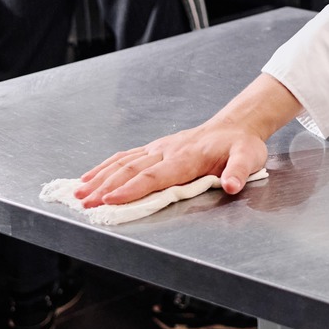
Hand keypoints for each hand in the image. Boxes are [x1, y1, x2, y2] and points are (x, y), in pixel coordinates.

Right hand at [74, 119, 267, 207]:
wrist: (234, 125)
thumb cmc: (241, 145)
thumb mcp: (249, 158)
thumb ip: (238, 171)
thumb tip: (231, 184)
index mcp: (187, 157)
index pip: (154, 175)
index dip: (132, 189)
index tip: (111, 199)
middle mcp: (167, 151)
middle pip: (132, 170)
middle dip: (106, 187)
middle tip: (85, 202)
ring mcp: (159, 148)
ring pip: (123, 163)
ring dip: (100, 178)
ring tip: (79, 192)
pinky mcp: (155, 148)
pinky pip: (125, 156)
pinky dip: (105, 166)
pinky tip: (90, 176)